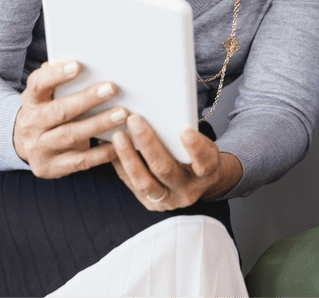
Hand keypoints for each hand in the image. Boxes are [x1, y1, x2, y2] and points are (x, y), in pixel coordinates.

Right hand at [14, 60, 123, 177]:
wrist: (24, 145)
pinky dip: (100, 152)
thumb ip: (60, 80)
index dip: (56, 74)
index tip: (78, 65)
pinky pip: (79, 161)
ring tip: (122, 113)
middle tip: (112, 88)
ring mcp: (39, 149)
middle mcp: (31, 125)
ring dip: (98, 124)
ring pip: (71, 136)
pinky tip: (118, 142)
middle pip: (59, 111)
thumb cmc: (47, 111)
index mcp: (31, 101)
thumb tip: (85, 58)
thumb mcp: (46, 95)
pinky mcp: (51, 167)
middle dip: (87, 99)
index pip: (38, 84)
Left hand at [110, 115, 240, 210]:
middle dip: (148, 144)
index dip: (195, 148)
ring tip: (118, 135)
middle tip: (135, 120)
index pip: (203, 163)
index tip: (184, 130)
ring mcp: (168, 201)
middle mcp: (188, 191)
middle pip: (165, 169)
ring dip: (128, 157)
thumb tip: (164, 114)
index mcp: (207, 173)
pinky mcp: (150, 203)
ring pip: (144, 182)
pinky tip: (111, 148)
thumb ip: (190, 136)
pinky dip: (120, 165)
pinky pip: (131, 184)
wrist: (196, 185)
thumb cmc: (199, 156)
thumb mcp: (204, 145)